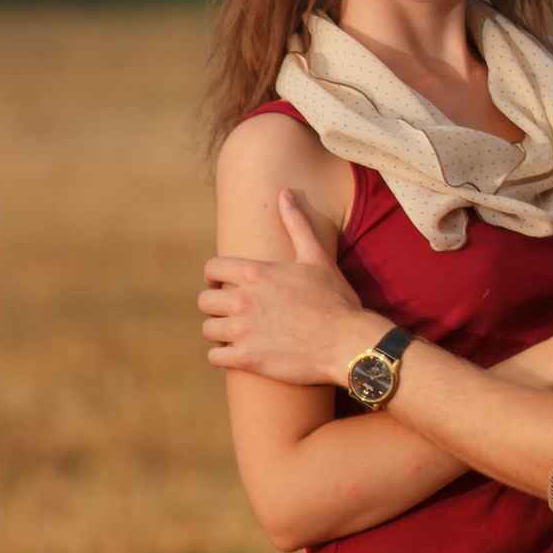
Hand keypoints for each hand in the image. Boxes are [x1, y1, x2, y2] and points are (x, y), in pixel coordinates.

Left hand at [200, 188, 384, 385]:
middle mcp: (243, 300)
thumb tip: (285, 192)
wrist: (347, 343)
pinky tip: (240, 353)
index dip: (214, 277)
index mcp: (256, 273)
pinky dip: (224, 356)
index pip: (212, 269)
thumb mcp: (317, 257)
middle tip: (233, 312)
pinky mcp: (246, 359)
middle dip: (217, 306)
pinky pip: (215, 357)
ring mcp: (243, 331)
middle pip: (205, 302)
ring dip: (220, 332)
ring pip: (209, 330)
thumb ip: (296, 223)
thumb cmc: (335, 299)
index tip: (220, 284)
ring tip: (238, 334)